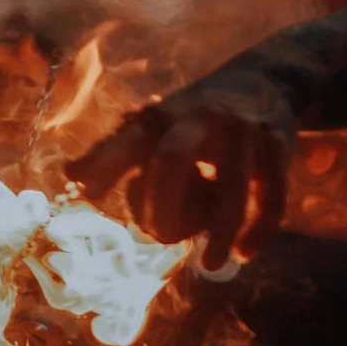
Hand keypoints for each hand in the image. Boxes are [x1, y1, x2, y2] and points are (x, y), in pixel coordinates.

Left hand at [69, 71, 294, 270]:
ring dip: (218, 235)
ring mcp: (241, 132)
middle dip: (162, 205)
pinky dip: (257, 233)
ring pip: (230, 192)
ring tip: (209, 265)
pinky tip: (244, 255)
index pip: (126, 142)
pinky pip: (270, 199)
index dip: (103, 167)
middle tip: (158, 237)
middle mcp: (198, 119)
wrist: (267, 80)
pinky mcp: (277, 147)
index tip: (87, 194)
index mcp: (161, 118)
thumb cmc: (196, 119)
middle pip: (172, 160)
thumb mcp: (158, 126)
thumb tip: (69, 175)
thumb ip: (118, 152)